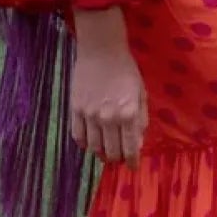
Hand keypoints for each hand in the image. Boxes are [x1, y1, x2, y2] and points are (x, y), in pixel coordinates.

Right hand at [69, 4, 147, 165]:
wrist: (101, 50)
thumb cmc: (125, 70)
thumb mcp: (141, 93)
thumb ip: (140, 120)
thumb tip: (137, 144)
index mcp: (129, 114)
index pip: (130, 149)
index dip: (132, 162)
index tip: (133, 167)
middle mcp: (109, 118)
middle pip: (111, 152)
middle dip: (117, 159)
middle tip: (119, 158)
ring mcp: (90, 115)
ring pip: (94, 147)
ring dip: (101, 153)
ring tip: (106, 150)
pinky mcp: (75, 110)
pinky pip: (78, 136)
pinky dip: (85, 144)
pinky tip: (91, 142)